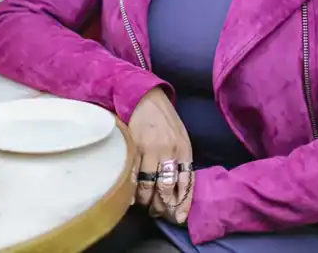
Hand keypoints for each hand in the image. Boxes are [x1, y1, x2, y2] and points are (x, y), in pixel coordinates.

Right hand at [127, 87, 192, 222]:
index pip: (186, 182)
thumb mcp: (180, 138)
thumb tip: (178, 190)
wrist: (146, 98)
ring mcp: (149, 149)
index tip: (180, 218)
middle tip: (157, 213)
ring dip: (145, 200)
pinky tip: (130, 194)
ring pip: (147, 185)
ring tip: (144, 203)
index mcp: (184, 149)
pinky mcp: (133, 147)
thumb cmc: (165, 121)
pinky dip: (131, 189)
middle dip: (162, 206)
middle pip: (166, 188)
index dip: (183, 203)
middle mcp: (169, 150)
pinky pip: (131, 175)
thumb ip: (180, 161)